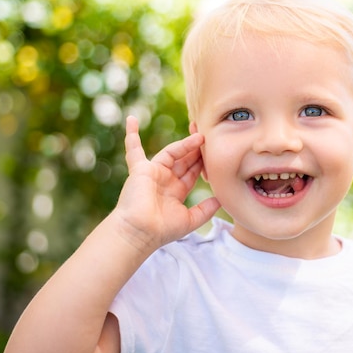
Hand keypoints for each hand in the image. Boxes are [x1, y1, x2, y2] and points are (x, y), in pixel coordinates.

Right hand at [112, 116, 220, 253]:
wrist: (140, 232)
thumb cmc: (162, 230)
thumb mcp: (190, 220)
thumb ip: (206, 209)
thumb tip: (220, 199)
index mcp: (176, 191)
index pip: (193, 172)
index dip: (203, 162)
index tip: (216, 153)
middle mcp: (165, 180)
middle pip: (184, 159)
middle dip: (197, 148)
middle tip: (210, 135)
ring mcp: (153, 173)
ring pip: (171, 152)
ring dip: (185, 143)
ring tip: (200, 135)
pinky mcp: (140, 169)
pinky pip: (133, 149)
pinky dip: (131, 135)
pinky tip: (131, 119)